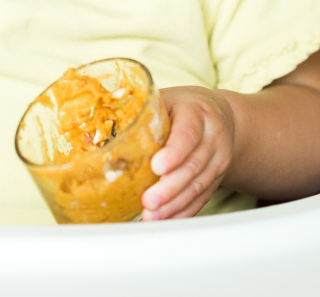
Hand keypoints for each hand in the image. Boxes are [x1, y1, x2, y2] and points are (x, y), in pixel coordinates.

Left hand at [141, 86, 234, 219]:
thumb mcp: (166, 100)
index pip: (188, 133)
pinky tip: (167, 219)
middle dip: (169, 187)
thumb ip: (142, 112)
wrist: (218, 115)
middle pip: (193, 165)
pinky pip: (201, 198)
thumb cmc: (183, 106)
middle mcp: (212, 136)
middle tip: (148, 201)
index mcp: (197, 111)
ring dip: (174, 204)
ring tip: (152, 215)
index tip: (156, 167)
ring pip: (198, 186)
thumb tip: (101, 129)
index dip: (174, 152)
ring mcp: (218, 159)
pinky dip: (183, 211)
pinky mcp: (216, 179)